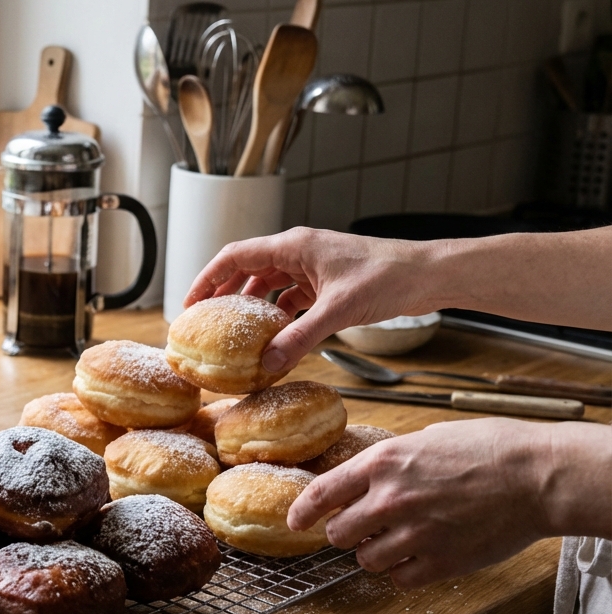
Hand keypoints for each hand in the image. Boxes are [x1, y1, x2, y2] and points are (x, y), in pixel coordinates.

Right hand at [183, 228, 435, 372]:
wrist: (429, 274)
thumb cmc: (389, 278)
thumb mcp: (338, 311)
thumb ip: (300, 338)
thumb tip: (268, 363)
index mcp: (294, 245)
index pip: (235, 256)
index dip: (207, 278)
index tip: (189, 303)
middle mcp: (300, 251)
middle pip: (247, 267)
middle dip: (223, 292)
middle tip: (204, 319)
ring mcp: (314, 266)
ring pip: (269, 282)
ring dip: (250, 304)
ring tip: (233, 330)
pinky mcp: (328, 282)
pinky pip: (292, 295)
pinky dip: (280, 313)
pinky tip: (275, 334)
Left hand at [286, 419, 551, 589]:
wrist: (538, 476)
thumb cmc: (492, 449)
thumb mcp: (429, 439)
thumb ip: (394, 460)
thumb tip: (372, 472)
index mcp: (383, 463)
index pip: (321, 493)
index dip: (302, 512)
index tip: (295, 522)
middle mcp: (390, 499)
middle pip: (337, 533)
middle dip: (346, 533)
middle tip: (363, 530)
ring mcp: (413, 534)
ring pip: (366, 560)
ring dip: (376, 554)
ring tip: (399, 542)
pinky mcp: (439, 563)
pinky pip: (399, 580)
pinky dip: (404, 573)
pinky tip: (420, 558)